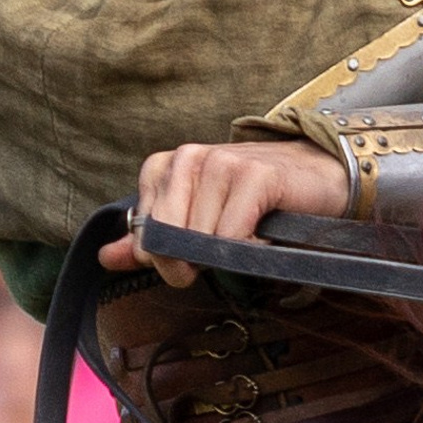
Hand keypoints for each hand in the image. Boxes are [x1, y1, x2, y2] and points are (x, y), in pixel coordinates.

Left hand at [99, 140, 350, 286]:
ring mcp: (221, 163)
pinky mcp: (254, 175)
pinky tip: (263, 236)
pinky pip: (234, 235)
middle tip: (217, 261)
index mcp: (165, 166)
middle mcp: (188, 158)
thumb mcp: (197, 219)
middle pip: (168, 238)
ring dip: (228, 255)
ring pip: (202, 240)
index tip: (192, 259)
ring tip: (247, 238)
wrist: (316, 177)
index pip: (145, 234)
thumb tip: (106, 258)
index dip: (166, 260)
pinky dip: (250, 249)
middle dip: (190, 264)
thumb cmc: (256, 200)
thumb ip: (152, 239)